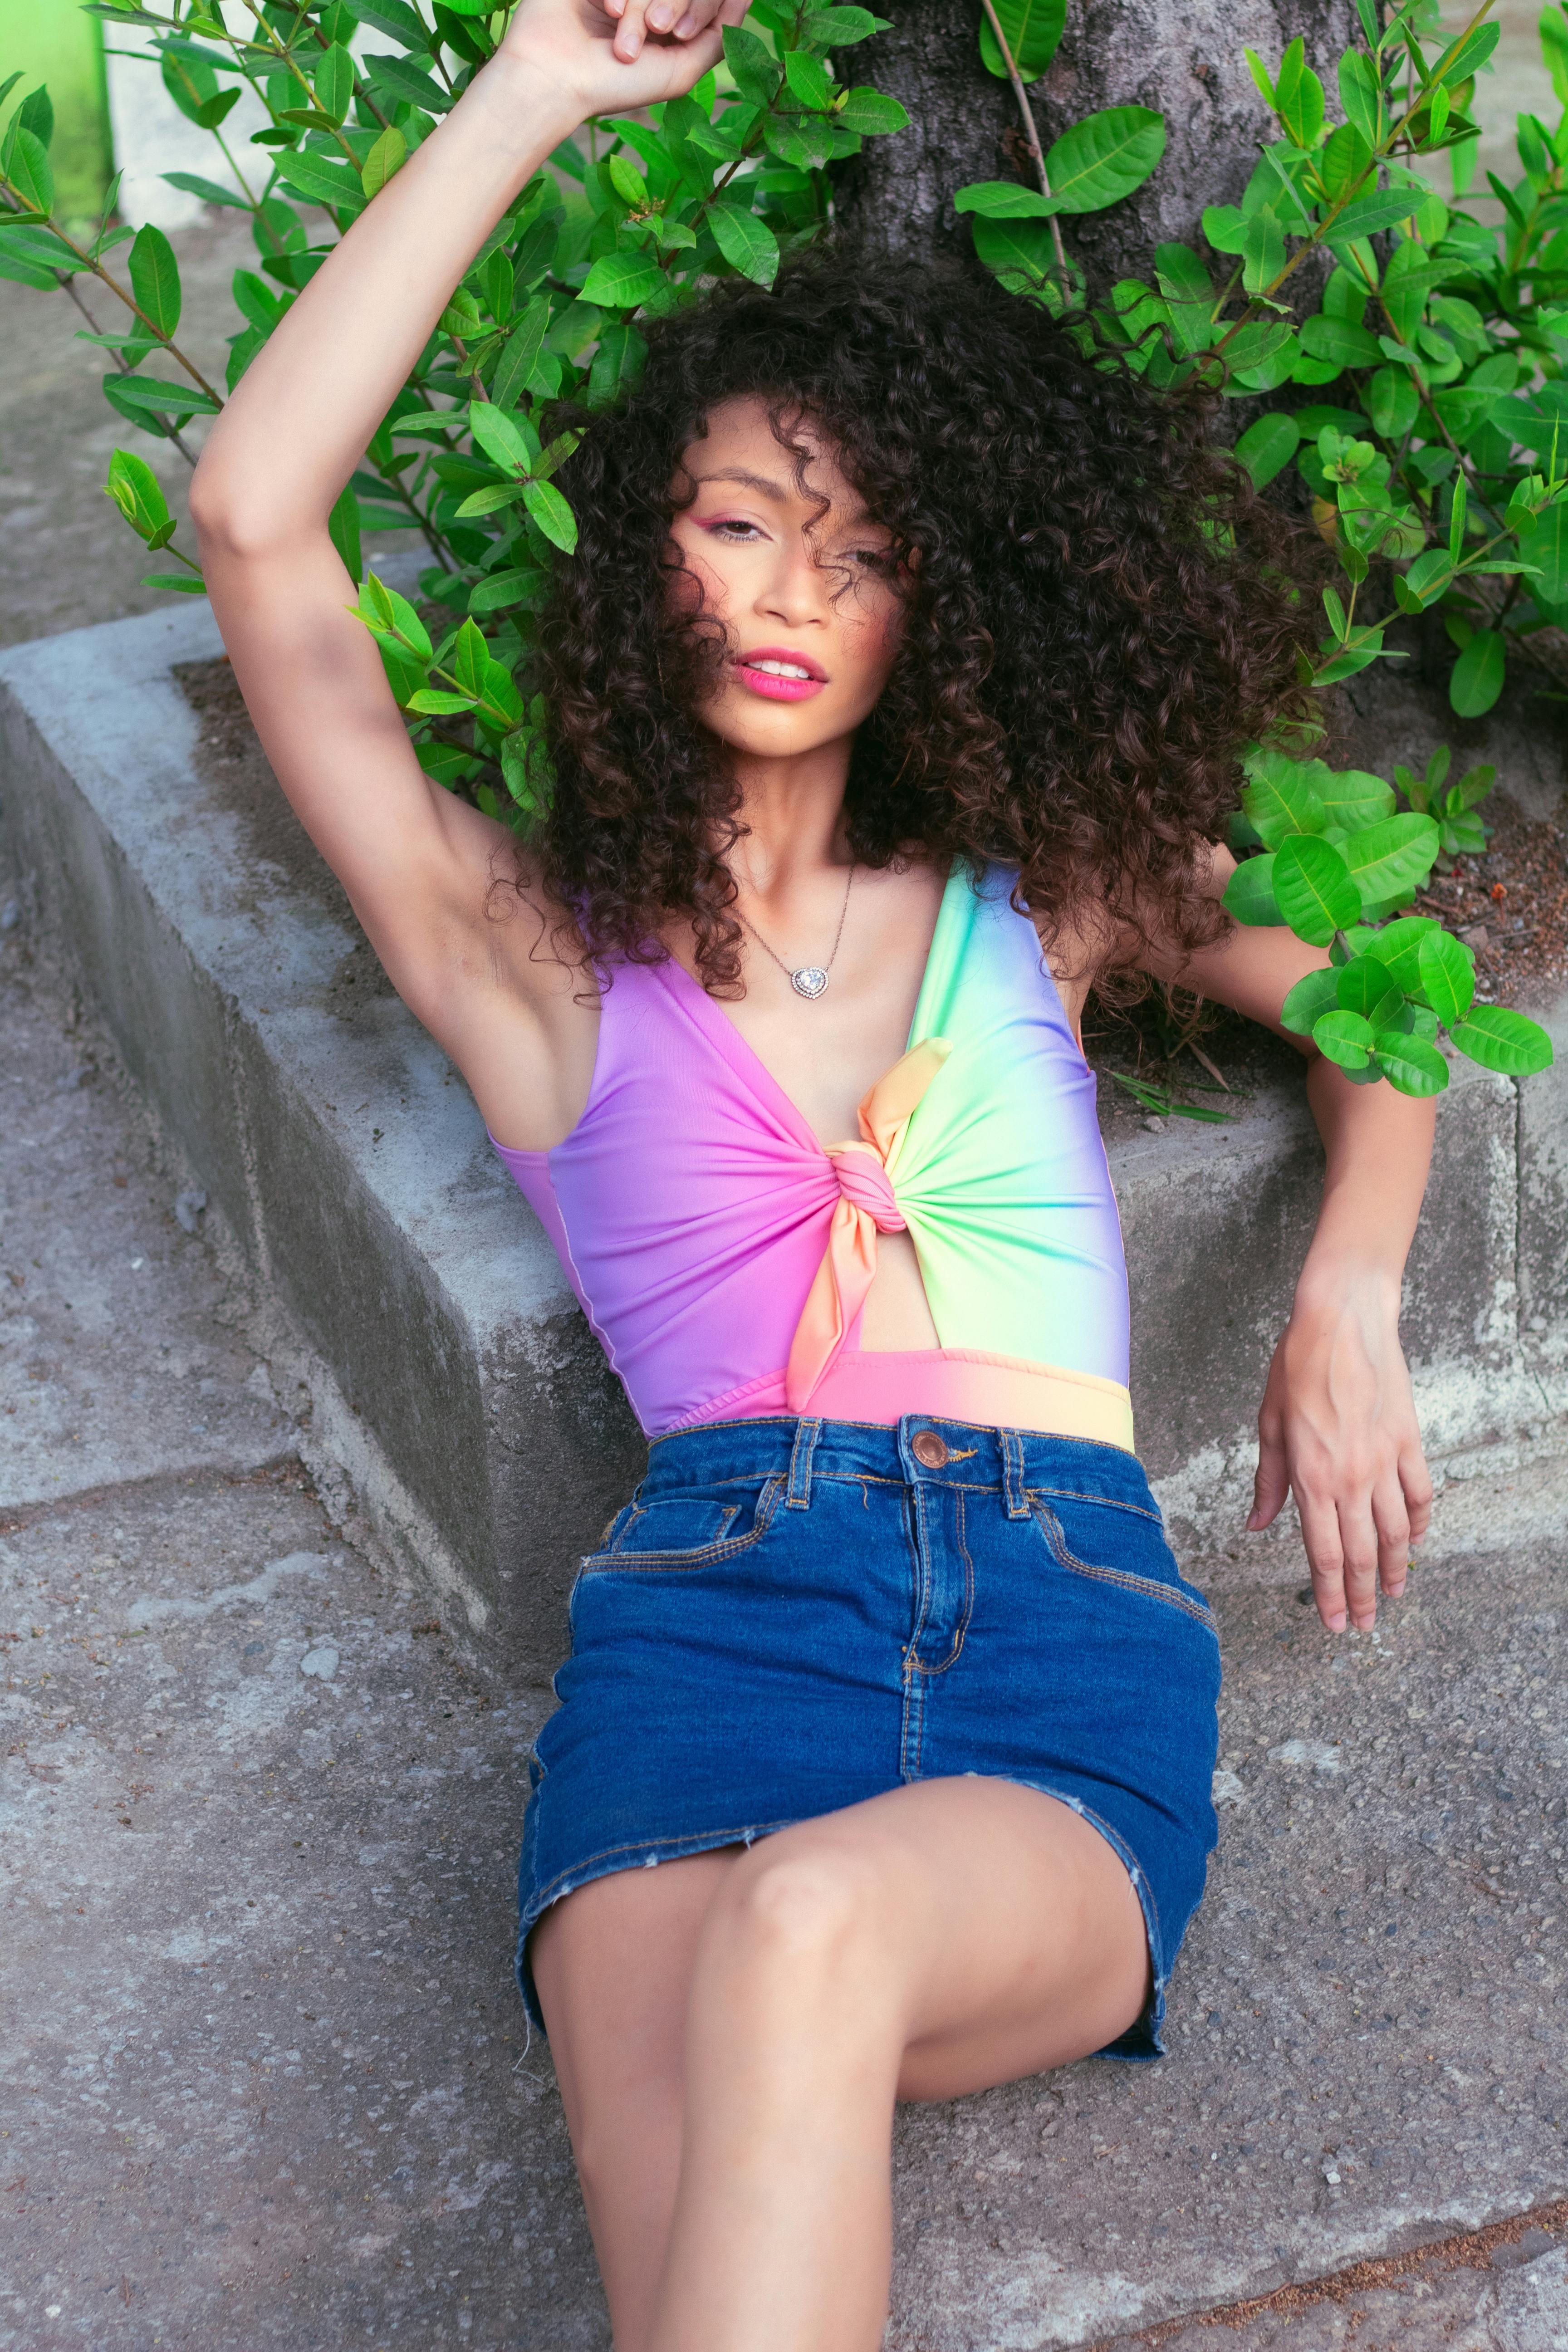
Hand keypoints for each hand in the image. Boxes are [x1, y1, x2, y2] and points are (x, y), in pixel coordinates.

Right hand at [499, 0, 748, 117]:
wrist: (553, 77)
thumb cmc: (615, 84)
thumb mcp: (680, 72)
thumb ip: (716, 38)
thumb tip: (741, 2)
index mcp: (670, 24)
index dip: (704, 6)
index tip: (678, 32)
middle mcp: (648, 1)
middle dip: (671, 8)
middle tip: (649, 37)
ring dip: (642, 8)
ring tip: (622, 44)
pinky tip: (607, 12)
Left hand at [1248, 1266, 1432, 1632]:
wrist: (1341, 1323)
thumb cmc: (1296, 1367)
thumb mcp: (1268, 1425)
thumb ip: (1269, 1481)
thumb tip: (1258, 1524)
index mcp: (1311, 1478)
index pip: (1323, 1554)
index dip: (1329, 1594)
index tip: (1335, 1622)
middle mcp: (1351, 1479)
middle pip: (1360, 1553)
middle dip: (1362, 1596)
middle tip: (1367, 1625)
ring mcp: (1384, 1462)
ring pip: (1396, 1532)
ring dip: (1394, 1568)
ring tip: (1392, 1594)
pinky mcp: (1408, 1442)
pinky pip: (1420, 1494)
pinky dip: (1419, 1522)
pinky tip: (1415, 1541)